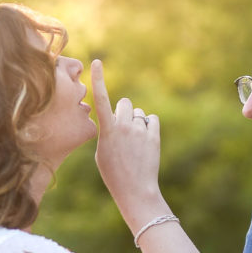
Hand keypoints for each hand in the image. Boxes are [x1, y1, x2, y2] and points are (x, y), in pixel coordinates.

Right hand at [91, 60, 163, 224]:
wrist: (135, 190)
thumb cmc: (114, 173)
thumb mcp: (101, 152)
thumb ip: (107, 130)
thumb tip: (115, 119)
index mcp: (107, 130)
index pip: (101, 99)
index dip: (98, 79)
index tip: (97, 62)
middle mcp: (124, 126)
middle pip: (125, 103)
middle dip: (124, 112)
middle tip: (123, 131)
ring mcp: (140, 130)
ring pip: (139, 113)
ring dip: (137, 122)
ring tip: (135, 143)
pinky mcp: (154, 135)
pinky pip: (152, 119)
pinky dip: (149, 126)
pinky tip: (145, 141)